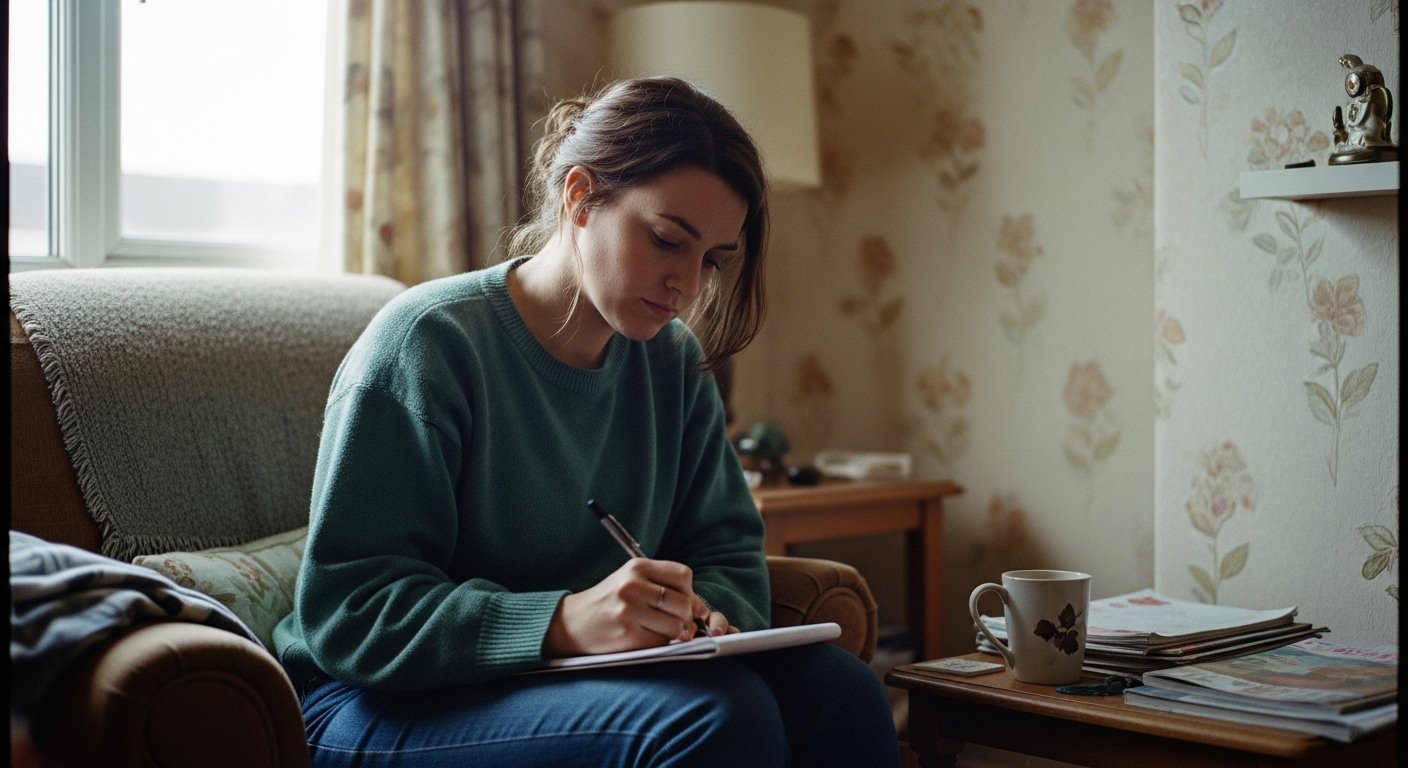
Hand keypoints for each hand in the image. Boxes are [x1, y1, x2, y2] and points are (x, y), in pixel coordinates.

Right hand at [544, 557, 714, 656]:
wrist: (572, 623)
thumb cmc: (608, 602)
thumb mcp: (631, 582)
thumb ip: (663, 587)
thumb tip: (701, 609)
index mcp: (637, 567)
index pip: (683, 575)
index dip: (689, 592)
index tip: (684, 602)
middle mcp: (633, 585)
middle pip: (683, 603)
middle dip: (686, 616)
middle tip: (677, 622)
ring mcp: (629, 610)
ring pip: (676, 625)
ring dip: (675, 633)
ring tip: (660, 630)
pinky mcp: (627, 634)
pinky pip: (661, 642)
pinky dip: (661, 643)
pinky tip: (647, 637)